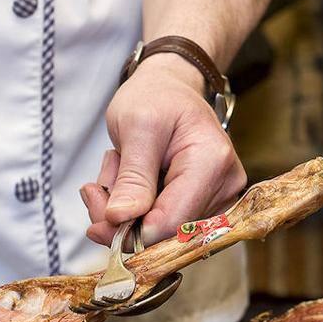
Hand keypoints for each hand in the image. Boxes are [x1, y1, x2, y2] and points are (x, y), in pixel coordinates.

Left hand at [80, 55, 245, 244]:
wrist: (171, 89)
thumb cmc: (155, 98)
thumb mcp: (136, 127)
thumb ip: (133, 176)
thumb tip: (122, 219)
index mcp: (212, 162)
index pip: (173, 222)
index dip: (132, 232)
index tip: (97, 216)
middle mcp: (225, 186)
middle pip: (167, 232)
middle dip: (125, 217)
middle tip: (97, 188)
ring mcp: (220, 199)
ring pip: (162, 232)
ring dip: (128, 211)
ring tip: (118, 171)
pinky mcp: (206, 206)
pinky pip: (165, 225)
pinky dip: (138, 210)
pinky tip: (129, 182)